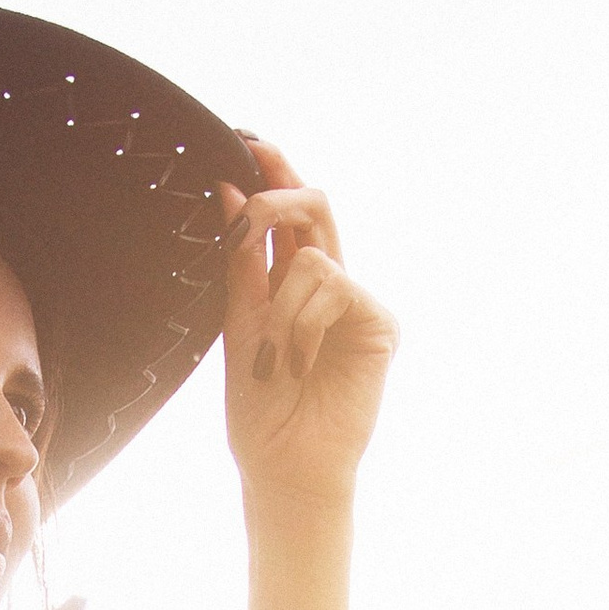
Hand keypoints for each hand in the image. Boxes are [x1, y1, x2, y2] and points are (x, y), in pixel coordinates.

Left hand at [217, 140, 395, 521]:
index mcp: (292, 284)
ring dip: (279, 307)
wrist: (284, 470)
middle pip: (314, 205)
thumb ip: (239, 262)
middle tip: (247, 215)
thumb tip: (227, 190)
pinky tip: (298, 364)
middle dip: (277, 197)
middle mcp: (330, 285)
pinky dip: (303, 324)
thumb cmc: (261, 414)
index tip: (244, 139)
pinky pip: (333, 286)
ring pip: (313, 253)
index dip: (273, 171)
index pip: (288, 214)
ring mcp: (358, 303)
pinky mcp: (380, 322)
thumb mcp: (239, 324)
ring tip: (273, 360)